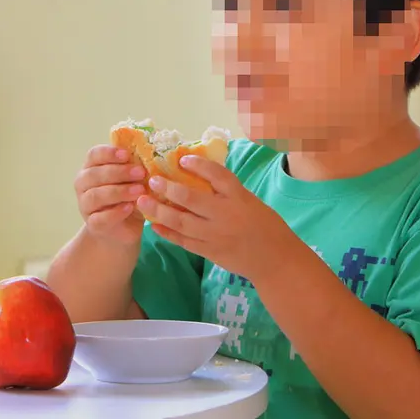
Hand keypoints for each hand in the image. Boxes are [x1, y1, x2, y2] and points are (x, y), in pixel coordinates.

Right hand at [74, 145, 146, 245]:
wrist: (123, 228)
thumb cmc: (127, 196)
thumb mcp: (132, 179)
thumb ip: (134, 167)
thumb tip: (149, 155)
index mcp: (91, 167)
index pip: (94, 155)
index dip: (109, 153)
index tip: (127, 154)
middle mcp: (83, 184)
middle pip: (94, 174)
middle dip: (119, 172)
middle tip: (140, 172)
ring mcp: (85, 205)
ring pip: (96, 196)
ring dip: (119, 192)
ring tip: (139, 191)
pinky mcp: (92, 224)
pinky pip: (100, 218)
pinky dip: (115, 212)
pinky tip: (130, 208)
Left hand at [135, 155, 302, 282]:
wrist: (275, 260)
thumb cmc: (265, 226)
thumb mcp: (251, 201)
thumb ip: (227, 191)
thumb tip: (199, 173)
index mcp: (239, 198)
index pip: (218, 175)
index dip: (198, 165)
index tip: (182, 159)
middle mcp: (226, 215)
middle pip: (191, 198)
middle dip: (168, 188)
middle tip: (152, 180)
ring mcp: (216, 235)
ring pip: (182, 221)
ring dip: (159, 211)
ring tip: (143, 201)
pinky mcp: (209, 252)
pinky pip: (183, 241)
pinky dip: (167, 232)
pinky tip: (153, 225)